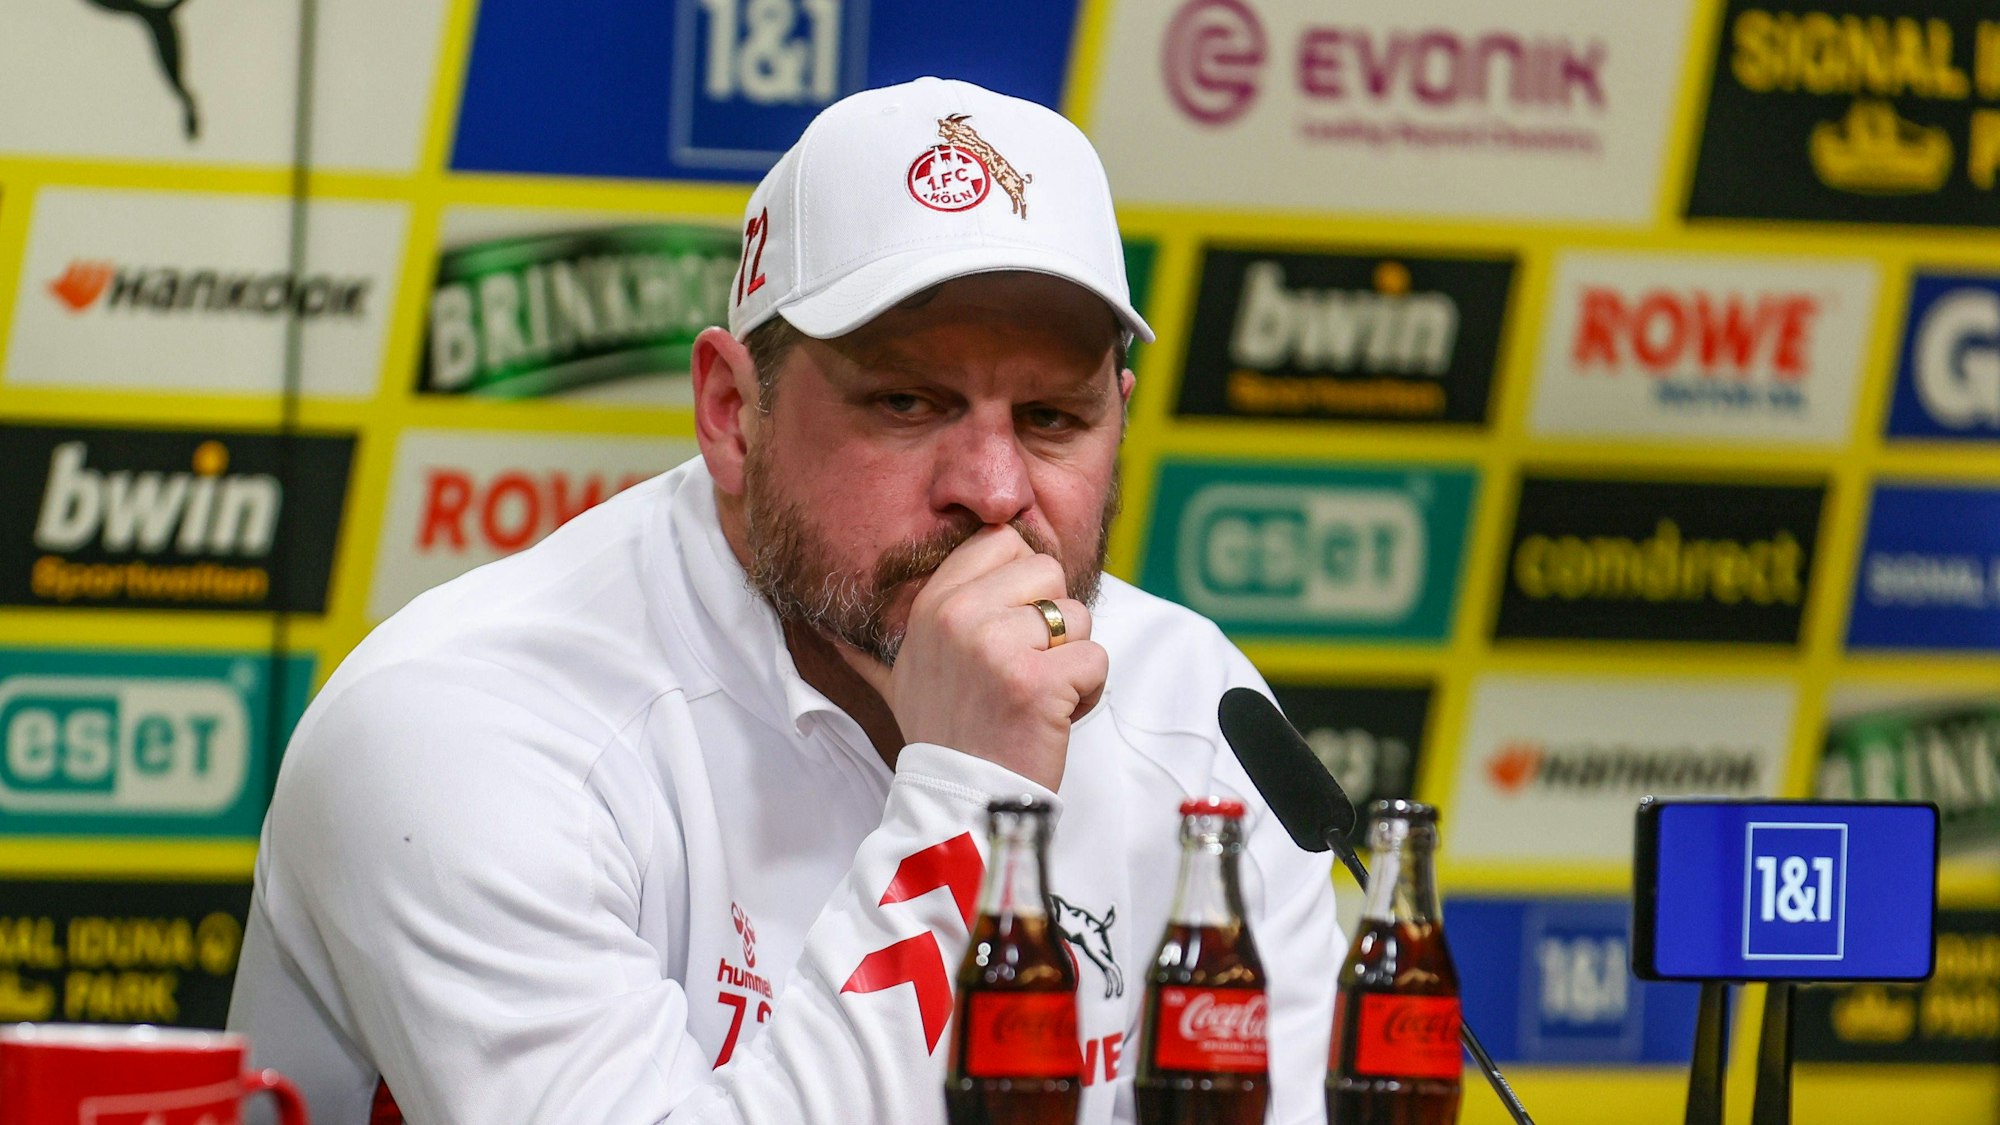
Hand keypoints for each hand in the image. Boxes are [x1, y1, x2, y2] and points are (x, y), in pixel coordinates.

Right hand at [839, 525, 1106, 790]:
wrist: (963, 802)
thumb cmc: (943, 736)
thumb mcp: (896, 682)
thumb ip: (867, 650)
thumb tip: (819, 631)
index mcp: (932, 605)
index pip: (1002, 542)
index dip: (1022, 583)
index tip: (1009, 630)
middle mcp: (960, 616)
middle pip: (1047, 570)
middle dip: (1051, 621)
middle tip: (1021, 669)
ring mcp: (998, 647)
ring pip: (1078, 616)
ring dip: (1071, 660)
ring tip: (1034, 696)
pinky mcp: (1038, 682)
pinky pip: (1095, 659)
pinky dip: (1088, 692)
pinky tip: (1054, 717)